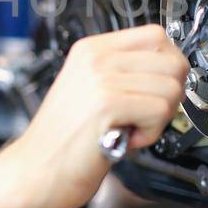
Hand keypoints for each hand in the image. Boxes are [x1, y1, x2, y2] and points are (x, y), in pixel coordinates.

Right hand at [10, 25, 188, 207]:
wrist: (35, 171)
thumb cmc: (64, 141)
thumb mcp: (91, 90)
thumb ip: (124, 75)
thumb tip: (170, 72)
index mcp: (92, 49)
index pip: (156, 36)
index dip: (169, 66)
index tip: (156, 91)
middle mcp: (96, 57)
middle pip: (171, 61)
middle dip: (169, 95)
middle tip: (144, 116)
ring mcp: (100, 78)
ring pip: (171, 88)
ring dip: (159, 118)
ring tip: (130, 129)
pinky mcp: (107, 103)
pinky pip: (160, 110)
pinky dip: (150, 133)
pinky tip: (126, 139)